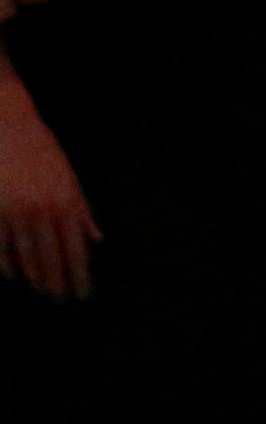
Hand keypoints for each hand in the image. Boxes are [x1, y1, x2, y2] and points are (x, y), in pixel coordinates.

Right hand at [0, 70, 99, 299]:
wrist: (7, 124)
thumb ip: (82, 209)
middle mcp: (43, 212)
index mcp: (66, 203)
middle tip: (59, 299)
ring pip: (25, 260)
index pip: (76, 251)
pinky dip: (6, 266)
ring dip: (33, 279)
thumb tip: (97, 239)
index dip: (79, 277)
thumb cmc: (41, 150)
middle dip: (56, 284)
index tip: (82, 295)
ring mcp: (15, 213)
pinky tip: (13, 274)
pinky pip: (0, 251)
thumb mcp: (69, 176)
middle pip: (51, 261)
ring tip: (39, 289)